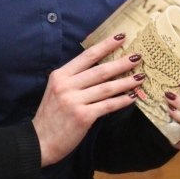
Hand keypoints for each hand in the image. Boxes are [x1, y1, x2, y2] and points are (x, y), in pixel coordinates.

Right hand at [32, 34, 143, 166]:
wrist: (40, 141)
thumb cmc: (50, 116)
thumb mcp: (56, 91)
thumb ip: (73, 80)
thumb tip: (99, 70)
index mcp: (60, 75)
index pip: (87, 56)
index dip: (105, 45)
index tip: (121, 37)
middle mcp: (66, 85)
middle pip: (100, 70)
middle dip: (122, 62)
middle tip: (138, 56)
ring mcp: (74, 100)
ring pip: (107, 87)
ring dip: (126, 81)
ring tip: (140, 77)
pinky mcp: (83, 116)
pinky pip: (108, 105)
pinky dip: (122, 101)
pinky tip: (132, 97)